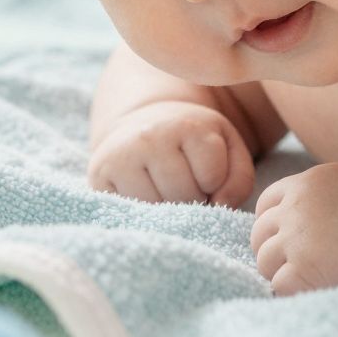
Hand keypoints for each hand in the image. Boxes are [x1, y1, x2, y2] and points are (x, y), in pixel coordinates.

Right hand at [87, 100, 253, 207]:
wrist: (144, 123)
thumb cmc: (192, 143)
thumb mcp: (227, 149)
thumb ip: (238, 180)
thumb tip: (219, 206)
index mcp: (189, 125)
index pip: (213, 177)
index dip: (214, 182)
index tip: (206, 170)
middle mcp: (151, 135)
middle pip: (183, 195)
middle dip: (191, 198)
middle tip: (185, 183)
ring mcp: (121, 154)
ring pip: (155, 208)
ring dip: (166, 208)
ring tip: (165, 188)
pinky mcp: (99, 174)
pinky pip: (128, 213)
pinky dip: (141, 212)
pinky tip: (144, 194)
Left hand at [250, 163, 337, 295]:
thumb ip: (317, 195)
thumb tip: (298, 215)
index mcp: (305, 183)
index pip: (266, 204)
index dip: (274, 223)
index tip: (289, 237)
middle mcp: (293, 209)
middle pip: (260, 235)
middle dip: (275, 249)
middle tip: (301, 262)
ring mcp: (295, 241)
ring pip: (265, 262)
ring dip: (283, 271)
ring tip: (313, 276)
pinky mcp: (301, 271)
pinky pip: (279, 285)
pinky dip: (294, 290)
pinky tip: (316, 288)